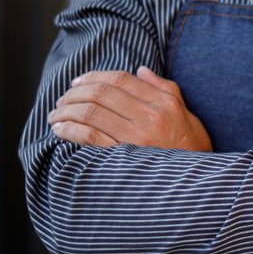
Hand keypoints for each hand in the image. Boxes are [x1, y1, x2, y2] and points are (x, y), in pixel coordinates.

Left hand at [47, 67, 212, 151]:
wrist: (197, 183)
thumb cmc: (191, 147)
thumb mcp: (187, 114)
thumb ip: (166, 89)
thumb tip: (142, 71)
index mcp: (164, 103)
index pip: (121, 80)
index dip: (94, 77)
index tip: (78, 82)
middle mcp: (151, 117)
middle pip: (101, 94)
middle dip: (74, 93)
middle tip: (62, 98)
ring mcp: (137, 138)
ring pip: (91, 113)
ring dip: (66, 111)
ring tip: (55, 115)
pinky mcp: (125, 158)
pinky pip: (89, 137)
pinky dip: (69, 130)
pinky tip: (60, 130)